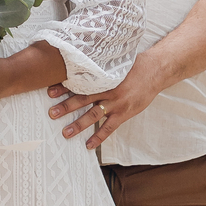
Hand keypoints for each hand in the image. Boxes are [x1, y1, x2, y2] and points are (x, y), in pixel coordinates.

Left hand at [47, 53, 161, 150]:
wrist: (155, 71)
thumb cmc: (134, 64)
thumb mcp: (114, 61)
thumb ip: (99, 65)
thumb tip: (81, 60)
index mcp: (103, 76)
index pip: (80, 82)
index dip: (64, 87)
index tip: (50, 90)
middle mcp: (108, 90)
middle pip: (83, 99)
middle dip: (66, 107)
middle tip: (52, 113)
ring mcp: (116, 103)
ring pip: (94, 115)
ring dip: (79, 125)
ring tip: (66, 132)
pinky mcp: (124, 113)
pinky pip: (109, 128)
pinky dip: (99, 137)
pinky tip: (89, 145)